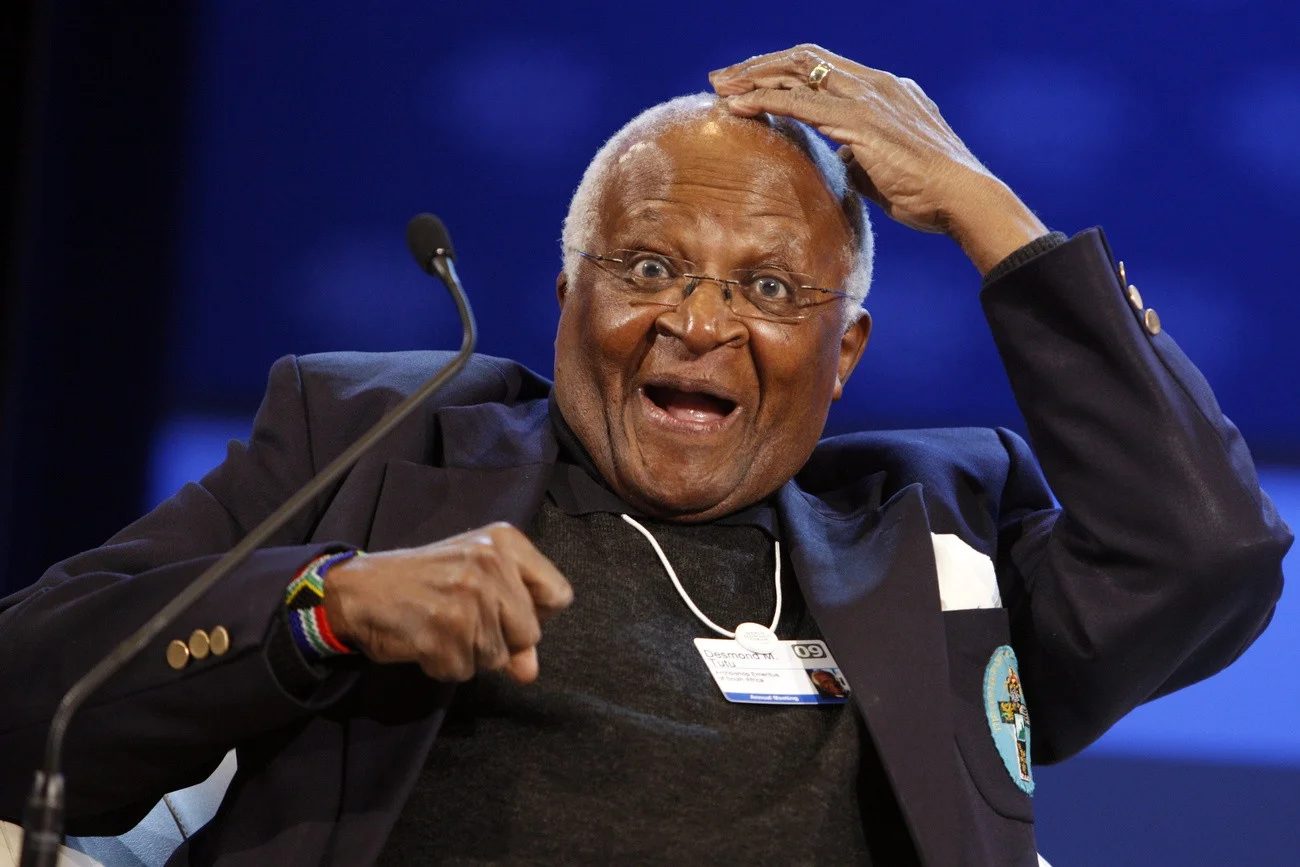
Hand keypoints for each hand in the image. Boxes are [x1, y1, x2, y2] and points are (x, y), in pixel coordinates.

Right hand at [321, 523, 572, 683]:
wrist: (359, 589)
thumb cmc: (424, 580)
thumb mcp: (477, 582)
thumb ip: (513, 620)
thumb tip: (529, 671)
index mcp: (505, 542)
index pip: (559, 595)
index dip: (537, 614)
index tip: (508, 612)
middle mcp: (491, 565)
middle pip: (530, 633)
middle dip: (501, 639)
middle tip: (463, 618)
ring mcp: (468, 599)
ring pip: (498, 657)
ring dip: (469, 653)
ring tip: (441, 625)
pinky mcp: (444, 633)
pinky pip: (464, 671)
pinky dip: (444, 665)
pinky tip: (426, 640)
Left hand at [710, 45, 1047, 273]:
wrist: (963, 199)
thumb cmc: (929, 194)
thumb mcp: (884, 169)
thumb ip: (859, 157)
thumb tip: (840, 162)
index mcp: (884, 90)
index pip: (823, 67)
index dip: (781, 71)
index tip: (748, 84)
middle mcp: (875, 84)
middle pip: (804, 58)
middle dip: (758, 66)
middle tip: (722, 80)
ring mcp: (868, 97)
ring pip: (797, 72)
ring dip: (753, 78)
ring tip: (720, 89)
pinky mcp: (860, 120)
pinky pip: (802, 102)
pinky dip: (765, 101)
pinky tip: (738, 107)